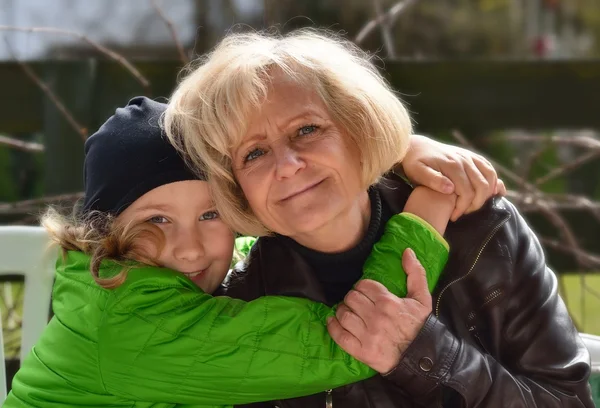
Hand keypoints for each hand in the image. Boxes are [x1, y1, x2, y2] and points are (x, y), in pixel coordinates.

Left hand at [327, 249, 431, 373]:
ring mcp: (367, 335)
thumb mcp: (422, 298)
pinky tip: (333, 321)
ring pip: (343, 314)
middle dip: (352, 298)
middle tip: (356, 302)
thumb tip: (407, 251)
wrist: (423, 358)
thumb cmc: (421, 326)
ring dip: (342, 311)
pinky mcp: (361, 351)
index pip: (363, 285)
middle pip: (351, 298)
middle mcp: (376, 317)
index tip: (365, 292)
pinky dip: (333, 327)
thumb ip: (415, 273)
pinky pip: (339, 336)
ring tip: (348, 312)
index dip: (362, 287)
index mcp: (388, 302)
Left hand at [399, 135, 506, 220]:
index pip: (467, 192)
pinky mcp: (472, 156)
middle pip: (482, 186)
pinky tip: (493, 192)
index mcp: (452, 165)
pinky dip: (494, 181)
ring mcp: (470, 157)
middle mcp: (464, 159)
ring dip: (487, 194)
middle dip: (476, 204)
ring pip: (490, 177)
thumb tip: (450, 189)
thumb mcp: (417, 172)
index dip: (462, 207)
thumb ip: (432, 179)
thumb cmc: (414, 163)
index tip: (453, 216)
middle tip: (463, 213)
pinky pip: (489, 169)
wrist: (416, 146)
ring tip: (473, 205)